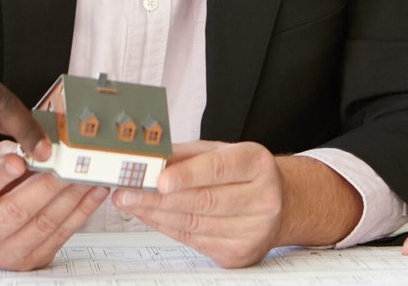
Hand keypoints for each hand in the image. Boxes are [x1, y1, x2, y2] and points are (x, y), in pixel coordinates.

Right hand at [0, 141, 107, 269]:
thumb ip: (5, 152)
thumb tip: (39, 143)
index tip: (19, 158)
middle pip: (17, 209)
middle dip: (49, 183)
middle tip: (71, 162)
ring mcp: (3, 253)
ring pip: (44, 224)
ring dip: (72, 197)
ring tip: (90, 173)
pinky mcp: (29, 261)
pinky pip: (61, 236)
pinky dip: (82, 212)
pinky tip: (94, 191)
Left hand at [112, 140, 287, 267]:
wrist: (280, 204)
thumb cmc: (244, 174)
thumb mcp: (223, 152)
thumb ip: (188, 154)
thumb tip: (151, 159)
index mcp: (258, 165)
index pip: (219, 169)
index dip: (188, 175)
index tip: (159, 179)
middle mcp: (263, 200)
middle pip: (203, 201)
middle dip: (158, 197)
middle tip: (127, 191)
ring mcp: (252, 231)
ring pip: (194, 224)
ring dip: (156, 214)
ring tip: (130, 202)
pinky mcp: (239, 255)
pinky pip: (193, 241)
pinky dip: (166, 227)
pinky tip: (150, 216)